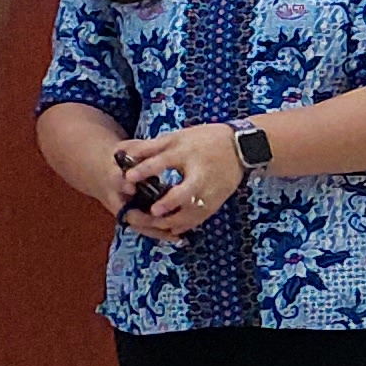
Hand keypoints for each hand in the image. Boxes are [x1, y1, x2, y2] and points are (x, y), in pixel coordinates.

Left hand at [110, 125, 244, 241]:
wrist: (243, 147)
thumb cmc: (204, 139)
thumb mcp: (177, 137)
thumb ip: (150, 147)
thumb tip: (122, 153)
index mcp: (186, 154)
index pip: (163, 162)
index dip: (144, 171)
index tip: (129, 179)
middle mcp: (200, 174)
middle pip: (184, 193)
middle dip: (168, 204)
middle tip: (152, 211)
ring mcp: (211, 189)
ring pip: (192, 211)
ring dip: (173, 220)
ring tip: (154, 223)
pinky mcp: (217, 200)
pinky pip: (200, 217)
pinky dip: (185, 225)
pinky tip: (171, 228)